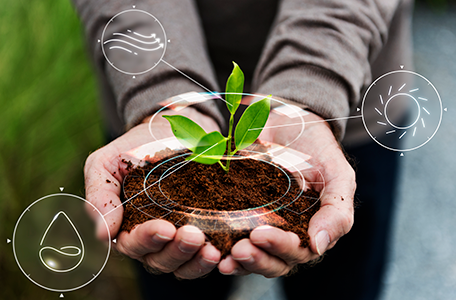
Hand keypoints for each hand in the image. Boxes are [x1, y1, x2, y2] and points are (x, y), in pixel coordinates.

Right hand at [84, 107, 222, 278]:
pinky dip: (213, 257)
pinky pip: (206, 255)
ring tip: (211, 250)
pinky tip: (223, 250)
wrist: (171, 132)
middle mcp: (152, 239)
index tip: (164, 227)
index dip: (147, 239)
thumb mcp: (106, 164)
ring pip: (184, 264)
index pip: (133, 244)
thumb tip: (103, 235)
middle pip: (160, 260)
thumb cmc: (134, 148)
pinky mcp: (203, 233)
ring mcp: (178, 238)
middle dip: (176, 251)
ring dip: (196, 260)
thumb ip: (100, 197)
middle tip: (193, 235)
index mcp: (126, 227)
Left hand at [218, 110, 355, 276]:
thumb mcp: (338, 175)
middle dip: (256, 259)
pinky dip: (222, 244)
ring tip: (224, 256)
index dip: (279, 248)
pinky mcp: (241, 212)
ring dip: (238, 260)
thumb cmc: (319, 150)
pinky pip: (231, 235)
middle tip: (240, 249)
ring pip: (252, 255)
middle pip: (273, 261)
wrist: (291, 123)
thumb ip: (337, 211)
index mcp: (311, 231)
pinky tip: (210, 246)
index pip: (297, 252)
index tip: (260, 234)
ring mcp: (262, 225)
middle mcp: (286, 234)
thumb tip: (318, 246)